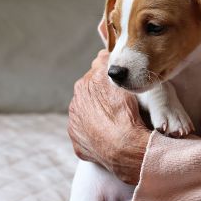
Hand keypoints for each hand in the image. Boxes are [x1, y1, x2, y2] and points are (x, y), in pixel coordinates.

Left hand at [68, 50, 150, 184]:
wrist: (125, 146)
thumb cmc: (125, 111)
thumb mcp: (118, 78)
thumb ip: (107, 61)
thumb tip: (102, 54)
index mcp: (83, 86)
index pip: (95, 76)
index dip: (109, 80)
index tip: (119, 86)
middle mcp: (75, 105)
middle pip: (90, 97)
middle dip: (102, 98)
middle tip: (120, 105)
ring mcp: (75, 127)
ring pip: (88, 117)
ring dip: (98, 117)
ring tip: (116, 122)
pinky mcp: (79, 145)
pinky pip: (88, 137)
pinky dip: (97, 135)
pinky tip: (109, 136)